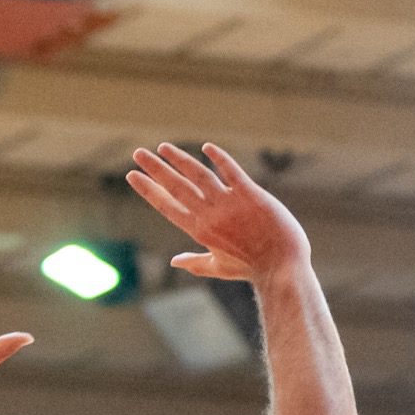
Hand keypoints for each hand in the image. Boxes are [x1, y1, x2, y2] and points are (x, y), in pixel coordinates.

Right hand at [127, 142, 310, 282]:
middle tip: (137, 153)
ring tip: (163, 147)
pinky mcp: (251, 195)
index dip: (148, 189)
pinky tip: (206, 147)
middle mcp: (210, 215)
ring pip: (199, 175)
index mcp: (200, 231)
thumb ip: (195, 262)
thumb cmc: (252, 268)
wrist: (283, 267)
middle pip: (176, 186)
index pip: (167, 206)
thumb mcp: (219, 267)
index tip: (132, 175)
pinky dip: (219, 158)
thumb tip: (174, 262)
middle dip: (155, 168)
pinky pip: (232, 171)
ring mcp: (230, 203)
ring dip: (179, 159)